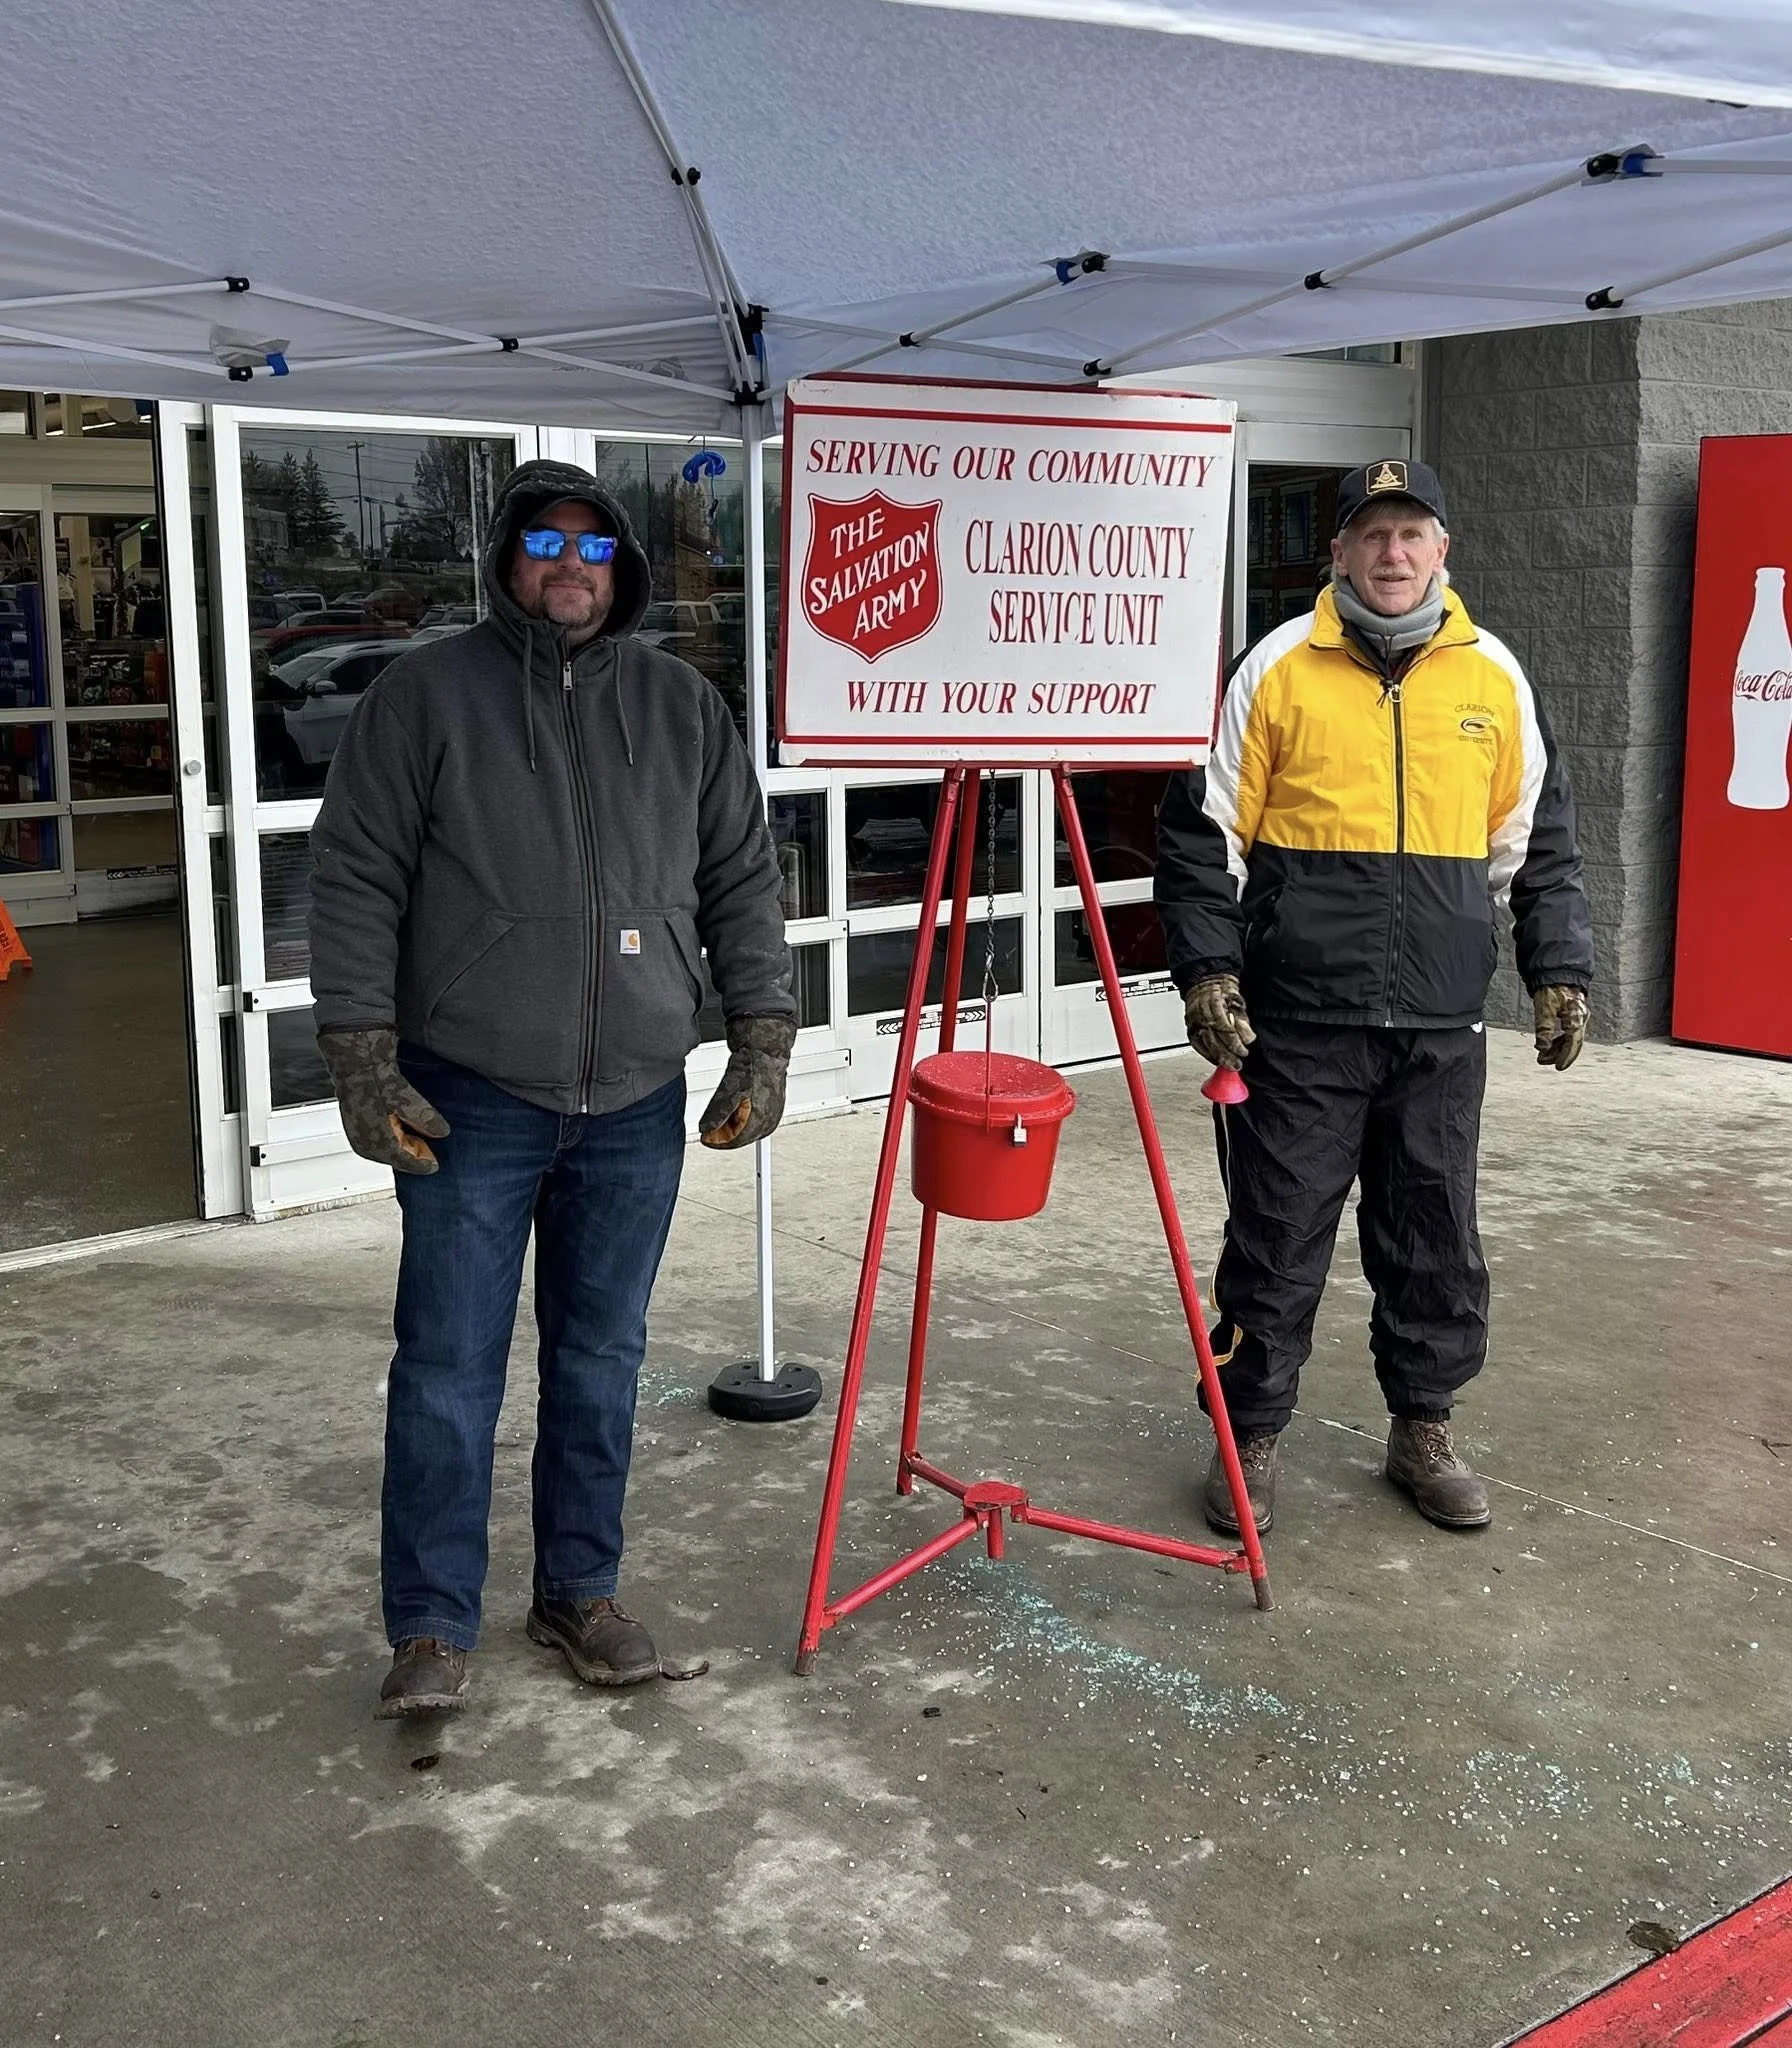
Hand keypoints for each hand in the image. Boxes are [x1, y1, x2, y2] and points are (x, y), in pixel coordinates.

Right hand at [317, 1026, 449, 1172]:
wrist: (356, 1064)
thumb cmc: (376, 1081)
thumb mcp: (407, 1100)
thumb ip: (426, 1120)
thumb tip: (442, 1132)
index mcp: (376, 1143)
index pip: (404, 1162)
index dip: (422, 1164)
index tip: (435, 1166)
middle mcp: (364, 1145)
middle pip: (395, 1159)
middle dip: (413, 1156)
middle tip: (431, 1152)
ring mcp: (358, 1137)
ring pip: (387, 1151)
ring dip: (403, 1147)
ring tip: (420, 1141)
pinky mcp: (356, 1128)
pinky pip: (378, 1142)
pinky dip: (393, 1139)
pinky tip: (404, 1130)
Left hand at [699, 1015, 796, 1149]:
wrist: (766, 1052)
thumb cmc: (753, 1069)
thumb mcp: (728, 1093)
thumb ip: (716, 1115)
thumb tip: (705, 1129)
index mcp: (759, 1123)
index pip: (734, 1142)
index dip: (716, 1141)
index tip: (704, 1137)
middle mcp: (769, 1123)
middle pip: (740, 1137)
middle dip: (723, 1132)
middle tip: (709, 1125)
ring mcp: (772, 1116)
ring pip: (746, 1129)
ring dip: (732, 1124)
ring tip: (722, 1111)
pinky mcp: (773, 1108)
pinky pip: (753, 1120)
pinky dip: (741, 1117)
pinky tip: (735, 1107)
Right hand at [1184, 973, 1255, 1069]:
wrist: (1204, 982)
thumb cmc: (1222, 990)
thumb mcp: (1237, 1001)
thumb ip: (1242, 1021)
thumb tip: (1248, 1039)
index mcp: (1214, 1005)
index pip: (1225, 1029)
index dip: (1235, 1043)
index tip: (1244, 1051)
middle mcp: (1201, 1015)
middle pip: (1214, 1040)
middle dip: (1227, 1055)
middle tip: (1238, 1064)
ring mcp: (1194, 1022)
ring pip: (1205, 1044)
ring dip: (1218, 1058)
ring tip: (1229, 1065)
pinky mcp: (1190, 1028)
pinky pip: (1197, 1045)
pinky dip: (1207, 1054)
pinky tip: (1216, 1060)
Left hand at [1532, 985, 1588, 1070]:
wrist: (1559, 969)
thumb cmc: (1552, 986)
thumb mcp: (1544, 1007)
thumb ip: (1544, 1028)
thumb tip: (1542, 1048)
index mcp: (1576, 1017)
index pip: (1573, 1043)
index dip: (1566, 1057)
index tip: (1558, 1067)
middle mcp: (1581, 1018)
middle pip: (1572, 1042)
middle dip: (1559, 1054)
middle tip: (1543, 1061)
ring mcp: (1579, 1016)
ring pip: (1570, 1038)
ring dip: (1557, 1048)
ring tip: (1543, 1055)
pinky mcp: (1574, 1013)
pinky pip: (1569, 1032)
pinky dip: (1559, 1040)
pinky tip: (1549, 1044)